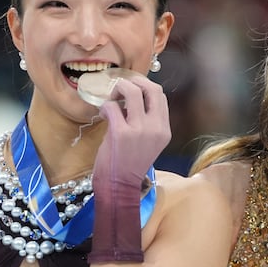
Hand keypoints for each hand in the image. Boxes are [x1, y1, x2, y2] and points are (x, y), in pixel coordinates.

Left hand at [93, 73, 171, 189]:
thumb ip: (147, 122)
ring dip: (117, 90)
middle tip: (121, 88)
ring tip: (111, 99)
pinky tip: (103, 115)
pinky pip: (112, 106)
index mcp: (164, 130)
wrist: (119, 185)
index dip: (145, 86)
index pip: (161, 96)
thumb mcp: (148, 142)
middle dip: (134, 81)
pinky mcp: (121, 132)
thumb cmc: (130, 164)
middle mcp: (156, 127)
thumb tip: (133, 100)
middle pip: (151, 88)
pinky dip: (105, 106)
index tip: (133, 88)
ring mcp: (139, 129)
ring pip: (131, 91)